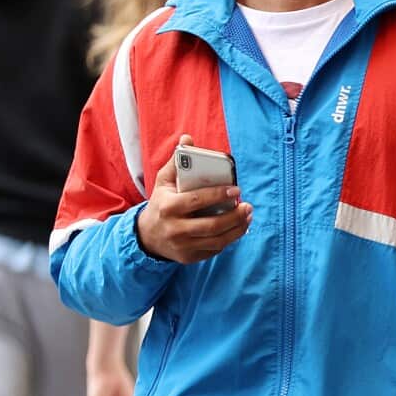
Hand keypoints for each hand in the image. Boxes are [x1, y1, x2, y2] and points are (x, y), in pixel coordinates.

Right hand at [136, 134, 252, 263]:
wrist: (147, 236)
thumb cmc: (162, 203)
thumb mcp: (164, 182)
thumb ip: (177, 161)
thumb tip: (188, 138)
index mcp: (168, 208)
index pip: (197, 201)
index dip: (219, 195)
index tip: (237, 190)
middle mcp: (175, 229)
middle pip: (212, 225)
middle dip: (235, 216)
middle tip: (248, 206)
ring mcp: (182, 246)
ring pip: (217, 241)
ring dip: (238, 229)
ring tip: (247, 216)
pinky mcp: (189, 257)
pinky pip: (214, 249)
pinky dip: (229, 239)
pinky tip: (238, 228)